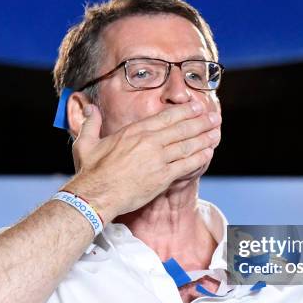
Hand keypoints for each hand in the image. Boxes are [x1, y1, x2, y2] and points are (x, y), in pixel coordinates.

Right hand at [62, 101, 220, 223]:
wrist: (96, 195)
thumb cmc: (90, 172)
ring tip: (216, 133)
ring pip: (187, 145)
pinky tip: (208, 153)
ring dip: (204, 138)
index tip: (196, 107)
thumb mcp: (86, 143)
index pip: (166, 117)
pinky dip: (199, 158)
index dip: (184, 111)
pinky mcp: (163, 177)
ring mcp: (158, 159)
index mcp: (134, 131)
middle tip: (214, 118)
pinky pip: (186, 165)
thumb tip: (89, 108)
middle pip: (181, 128)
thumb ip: (91, 123)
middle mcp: (149, 142)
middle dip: (200, 122)